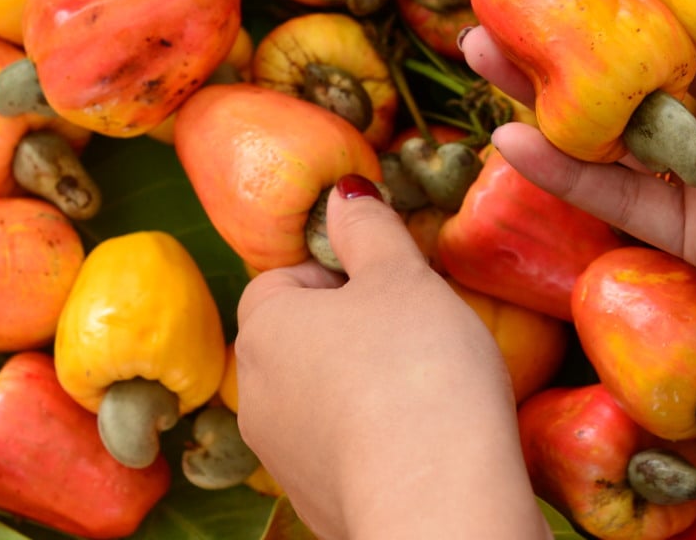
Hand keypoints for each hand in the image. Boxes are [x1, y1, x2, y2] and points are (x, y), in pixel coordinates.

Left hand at [235, 175, 550, 539]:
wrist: (439, 502)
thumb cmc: (417, 370)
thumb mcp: (400, 277)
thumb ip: (369, 228)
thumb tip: (343, 193)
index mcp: (265, 328)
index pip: (283, 279)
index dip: (340, 274)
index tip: (390, 285)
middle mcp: (257, 396)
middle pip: (302, 339)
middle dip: (354, 329)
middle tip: (416, 331)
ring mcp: (283, 458)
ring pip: (322, 396)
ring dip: (364, 384)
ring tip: (426, 386)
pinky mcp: (317, 503)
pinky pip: (343, 448)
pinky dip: (375, 437)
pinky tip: (421, 437)